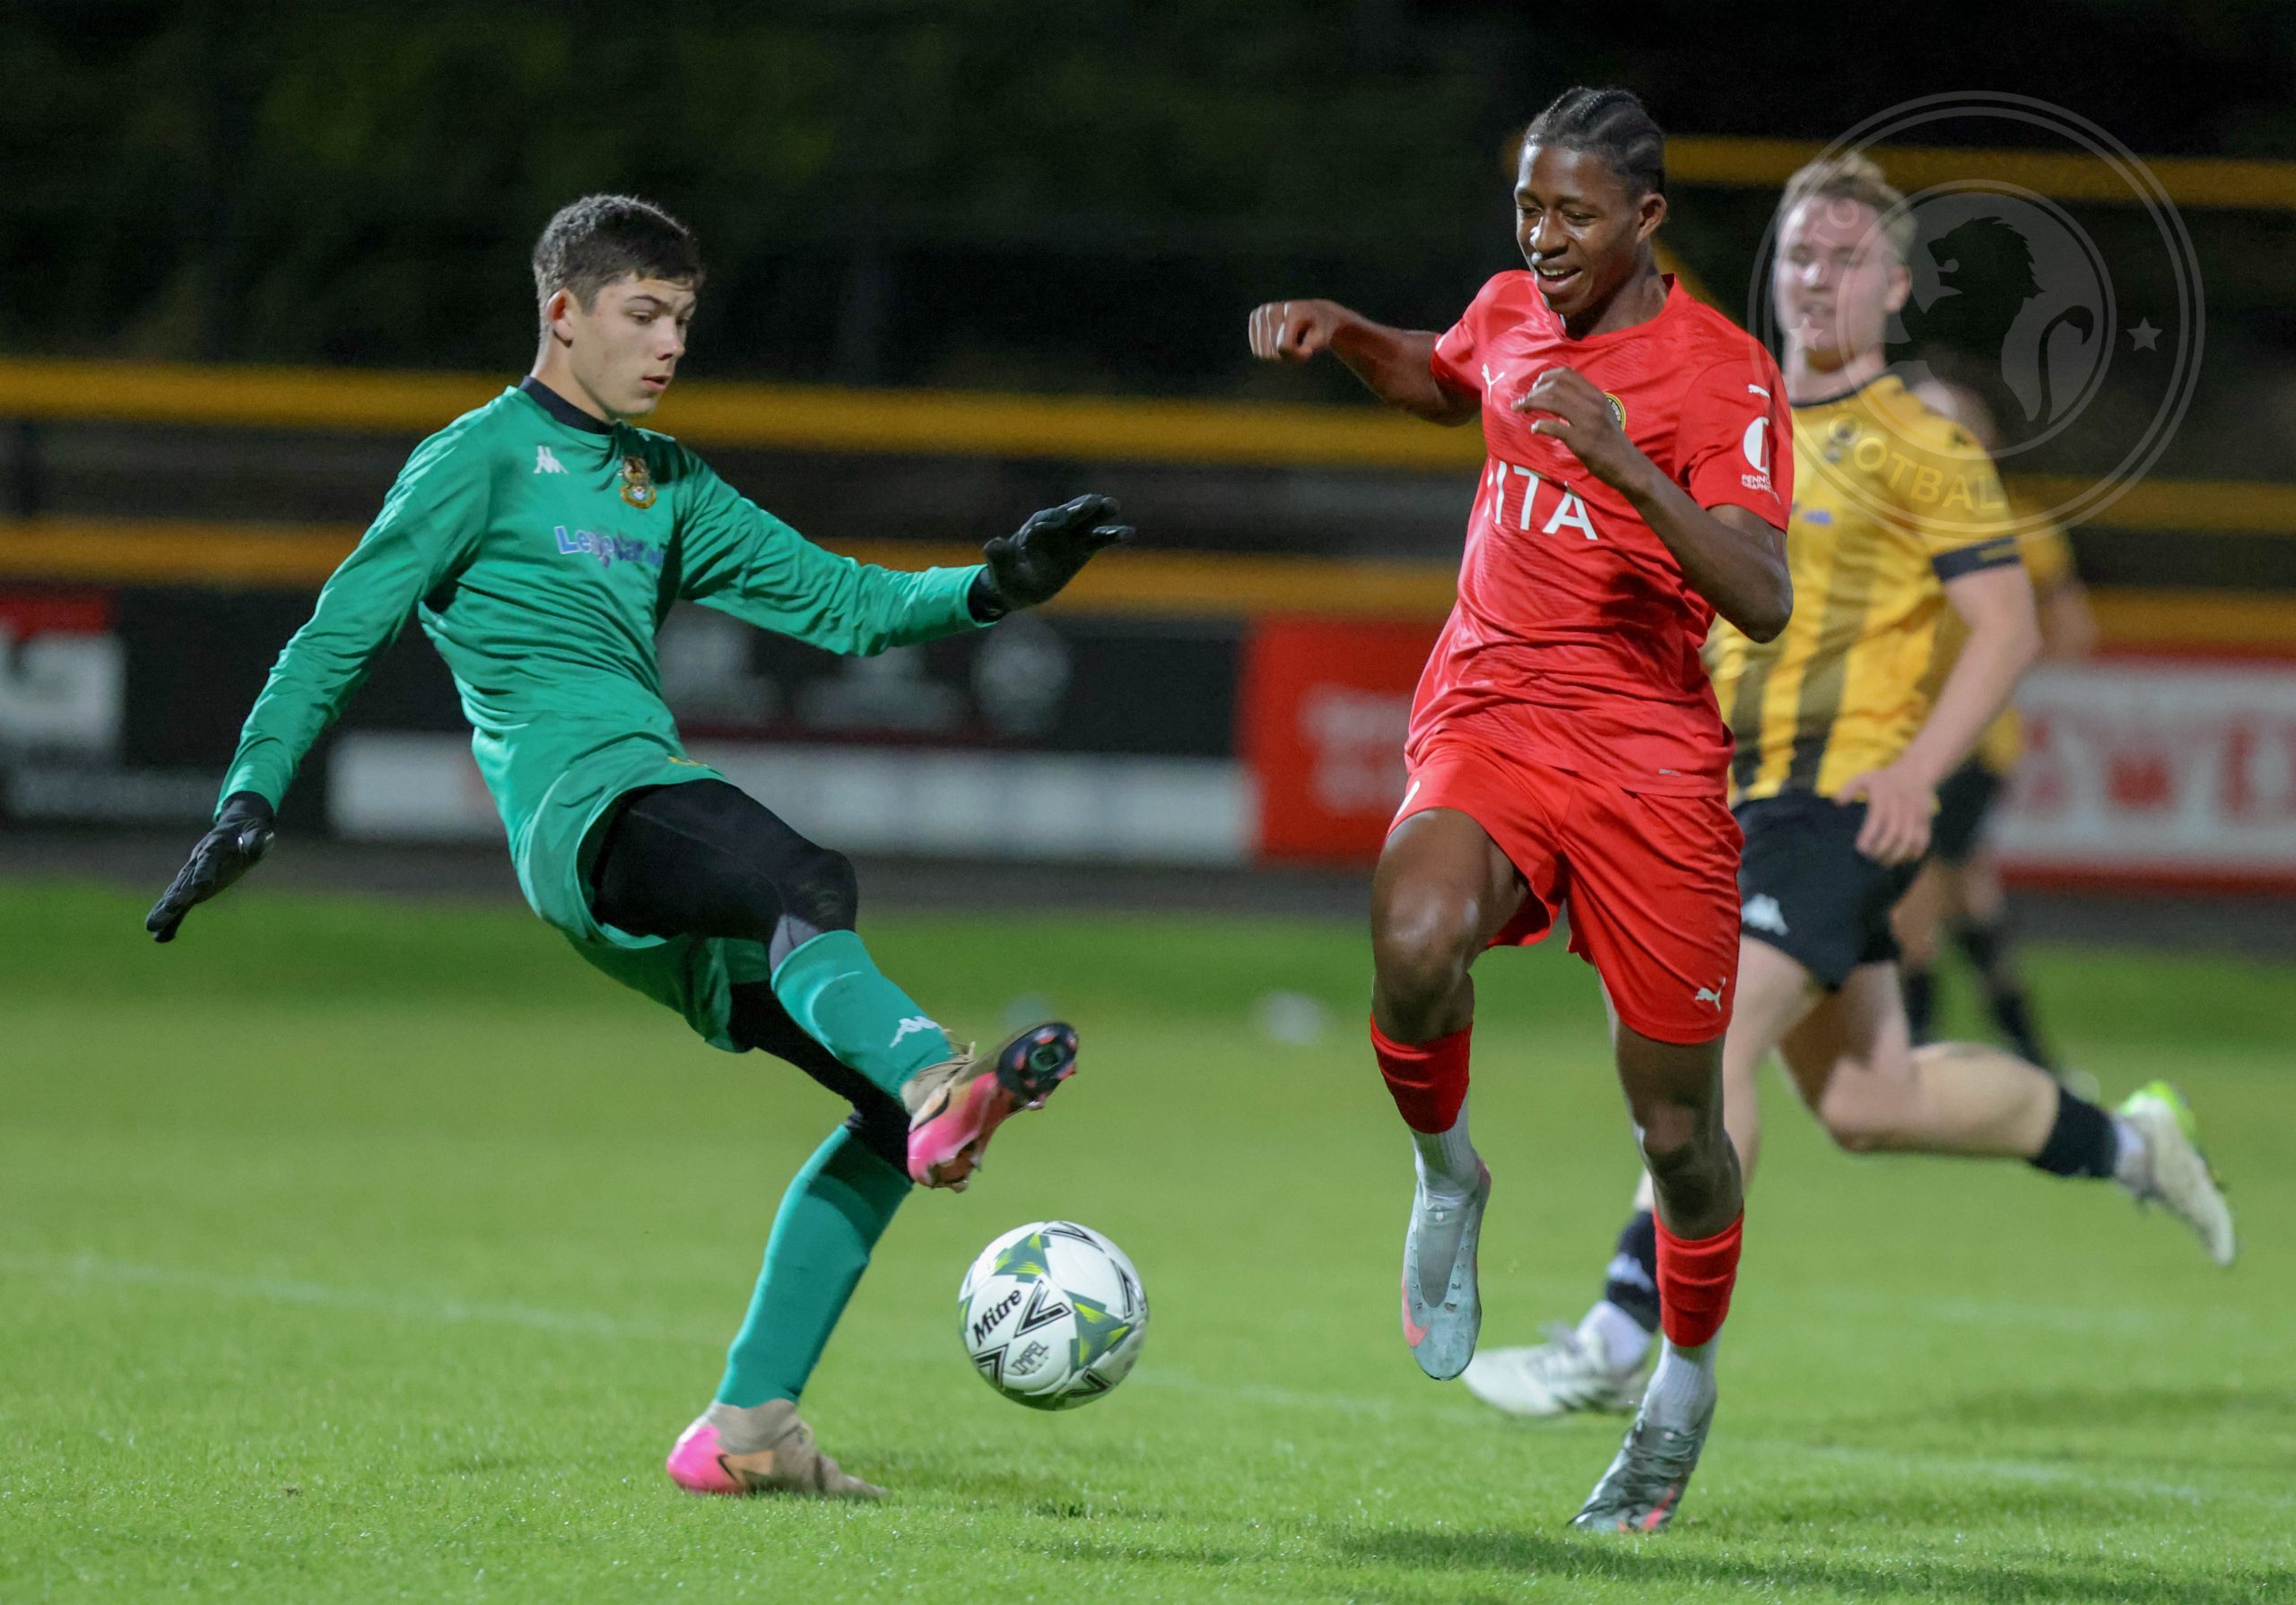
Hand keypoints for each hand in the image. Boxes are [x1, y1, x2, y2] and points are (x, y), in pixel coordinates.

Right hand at [146, 791, 275, 942]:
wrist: (234, 830)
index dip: (204, 872)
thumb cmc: (249, 833)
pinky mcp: (193, 887)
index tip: (201, 886)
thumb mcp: (257, 833)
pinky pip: (180, 904)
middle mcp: (198, 862)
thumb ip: (258, 839)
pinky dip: (172, 920)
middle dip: (177, 895)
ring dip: (164, 910)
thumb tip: (267, 838)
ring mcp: (193, 875)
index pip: (208, 860)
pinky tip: (160, 937)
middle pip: (185, 880)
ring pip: (176, 893)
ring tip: (151, 927)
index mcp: (215, 847)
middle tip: (167, 909)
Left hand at [980, 494, 1132, 611]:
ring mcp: (1071, 536)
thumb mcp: (1002, 572)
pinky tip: (1129, 532)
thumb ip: (999, 558)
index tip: (1057, 526)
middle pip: (1069, 514)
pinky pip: (1099, 540)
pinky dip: (1112, 535)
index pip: (1043, 522)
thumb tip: (993, 543)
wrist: (1021, 587)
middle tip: (1093, 501)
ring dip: (1099, 513)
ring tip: (1113, 505)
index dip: (1050, 522)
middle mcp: (1054, 528)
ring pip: (1087, 522)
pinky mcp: (1083, 548)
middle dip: (1079, 508)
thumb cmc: (1009, 579)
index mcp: (1032, 530)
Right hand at [1248, 299, 1354, 362]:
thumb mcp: (1323, 340)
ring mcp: (1261, 312)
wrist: (1313, 314)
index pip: (1284, 347)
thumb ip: (1312, 346)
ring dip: (1278, 356)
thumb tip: (1296, 350)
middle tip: (1300, 346)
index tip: (1309, 351)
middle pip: (1272, 352)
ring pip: (1262, 353)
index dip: (1296, 356)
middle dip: (1287, 356)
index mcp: (1292, 311)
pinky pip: (1257, 350)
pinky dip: (1269, 351)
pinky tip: (1279, 340)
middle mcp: (1272, 309)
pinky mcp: (1255, 316)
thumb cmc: (1319, 330)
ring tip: (1290, 343)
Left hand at [1512, 364, 1647, 489]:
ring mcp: (1587, 422)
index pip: (1567, 374)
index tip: (1535, 387)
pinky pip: (1554, 427)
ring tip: (1520, 409)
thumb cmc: (1609, 439)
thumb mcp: (1601, 412)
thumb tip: (1555, 394)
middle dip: (1533, 392)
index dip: (1546, 377)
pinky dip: (1540, 426)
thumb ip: (1582, 401)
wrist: (1626, 464)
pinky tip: (1534, 429)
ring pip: (1552, 402)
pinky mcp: (1582, 441)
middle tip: (1522, 402)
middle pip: (1555, 386)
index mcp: (1596, 395)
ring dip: (1531, 403)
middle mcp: (1592, 404)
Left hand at [1833, 764, 1933, 864]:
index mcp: (1885, 796)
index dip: (1869, 835)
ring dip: (1898, 854)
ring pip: (1910, 837)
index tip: (1860, 849)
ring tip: (1886, 863)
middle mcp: (1901, 805)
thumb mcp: (1864, 777)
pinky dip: (1915, 851)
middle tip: (1871, 859)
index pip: (1878, 818)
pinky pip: (1924, 838)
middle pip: (1894, 831)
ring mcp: (1915, 813)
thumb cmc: (1883, 780)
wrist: (1915, 773)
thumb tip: (1838, 803)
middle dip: (1883, 848)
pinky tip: (1904, 860)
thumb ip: (1849, 788)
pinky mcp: (1925, 819)